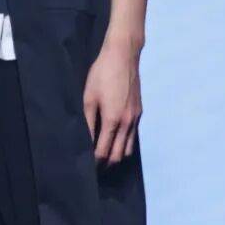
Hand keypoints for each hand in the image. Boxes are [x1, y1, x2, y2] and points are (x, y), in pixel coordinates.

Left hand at [82, 38, 141, 164]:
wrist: (123, 56)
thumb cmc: (102, 74)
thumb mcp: (88, 97)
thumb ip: (87, 122)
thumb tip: (85, 141)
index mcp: (113, 120)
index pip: (104, 151)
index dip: (95, 162)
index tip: (87, 167)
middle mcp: (127, 123)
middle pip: (119, 155)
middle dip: (107, 164)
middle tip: (95, 168)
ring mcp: (135, 118)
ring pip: (128, 148)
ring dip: (117, 156)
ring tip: (105, 157)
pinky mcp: (139, 112)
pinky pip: (133, 136)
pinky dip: (124, 144)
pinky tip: (115, 141)